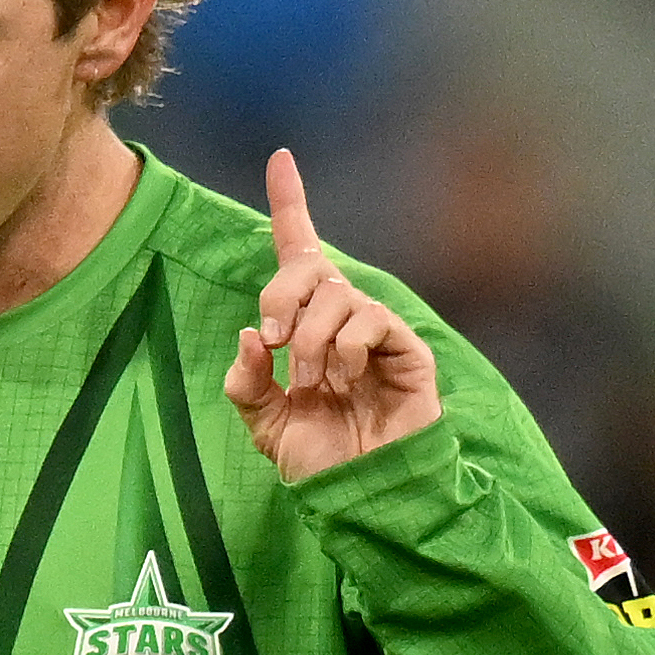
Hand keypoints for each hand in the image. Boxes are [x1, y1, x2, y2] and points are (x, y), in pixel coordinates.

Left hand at [224, 149, 439, 480]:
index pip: (299, 253)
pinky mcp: (407, 350)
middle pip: (312, 266)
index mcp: (307, 325)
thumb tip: (253, 336)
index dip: (291, 204)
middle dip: (282, 294)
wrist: (361, 496)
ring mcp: (377, 332)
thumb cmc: (320, 459)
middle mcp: (343, 319)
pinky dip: (347, 347)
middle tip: (275, 338)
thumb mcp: (264, 422)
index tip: (281, 158)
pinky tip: (345, 379)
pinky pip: (373, 320)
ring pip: (338, 297)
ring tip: (314, 381)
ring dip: (312, 339)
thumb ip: (247, 381)